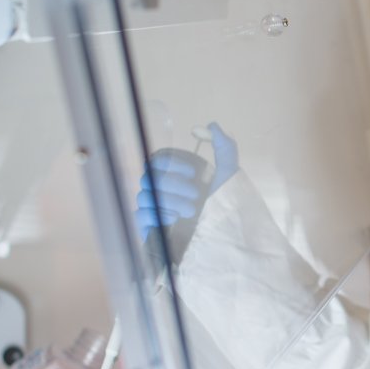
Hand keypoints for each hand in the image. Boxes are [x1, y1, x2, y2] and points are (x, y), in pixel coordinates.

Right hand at [135, 122, 238, 240]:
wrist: (227, 243)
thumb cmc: (228, 210)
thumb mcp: (229, 177)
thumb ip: (224, 149)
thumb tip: (212, 125)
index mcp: (177, 178)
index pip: (159, 162)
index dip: (173, 163)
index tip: (193, 172)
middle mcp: (164, 193)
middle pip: (150, 178)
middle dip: (173, 184)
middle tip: (195, 195)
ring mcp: (156, 212)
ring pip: (145, 196)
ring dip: (168, 200)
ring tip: (191, 211)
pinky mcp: (150, 231)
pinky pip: (140, 216)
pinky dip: (154, 214)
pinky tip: (173, 219)